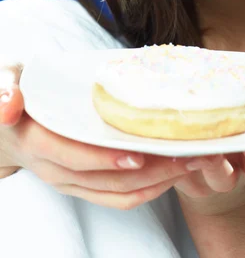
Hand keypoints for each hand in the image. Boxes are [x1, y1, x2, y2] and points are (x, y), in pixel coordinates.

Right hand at [0, 63, 206, 209]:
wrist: (6, 126)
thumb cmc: (14, 94)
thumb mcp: (4, 82)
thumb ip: (5, 90)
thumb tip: (8, 106)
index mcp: (38, 143)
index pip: (73, 157)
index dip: (104, 160)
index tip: (138, 155)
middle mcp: (56, 169)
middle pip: (105, 181)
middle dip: (149, 172)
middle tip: (186, 156)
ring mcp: (72, 181)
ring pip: (118, 193)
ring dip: (157, 182)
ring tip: (191, 163)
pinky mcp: (85, 184)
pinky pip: (118, 197)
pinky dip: (148, 190)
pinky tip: (173, 172)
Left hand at [174, 112, 244, 215]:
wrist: (191, 141)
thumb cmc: (224, 102)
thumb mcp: (243, 85)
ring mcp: (223, 173)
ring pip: (227, 181)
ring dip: (219, 168)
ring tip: (207, 152)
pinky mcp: (192, 179)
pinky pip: (190, 181)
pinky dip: (186, 169)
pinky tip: (181, 155)